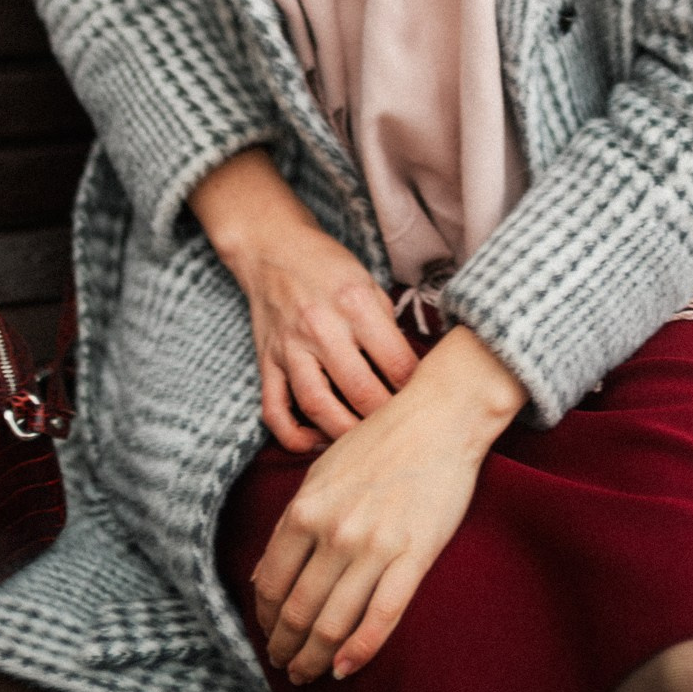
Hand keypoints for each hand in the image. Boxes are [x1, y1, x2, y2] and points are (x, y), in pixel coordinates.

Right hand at [190, 149, 418, 452]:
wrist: (272, 248)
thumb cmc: (328, 266)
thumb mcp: (368, 282)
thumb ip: (387, 325)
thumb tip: (412, 372)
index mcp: (354, 302)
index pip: (396, 361)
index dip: (416, 389)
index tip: (427, 403)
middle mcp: (320, 325)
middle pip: (361, 390)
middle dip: (386, 418)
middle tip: (402, 430)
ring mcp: (289, 347)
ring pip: (317, 406)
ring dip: (345, 434)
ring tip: (366, 443)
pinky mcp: (266, 362)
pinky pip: (275, 411)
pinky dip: (294, 437)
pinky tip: (317, 442)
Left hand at [254, 324, 525, 684]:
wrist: (440, 415)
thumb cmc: (379, 439)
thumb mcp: (321, 472)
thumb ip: (290, 523)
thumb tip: (261, 576)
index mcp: (307, 508)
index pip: (270, 584)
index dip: (265, 619)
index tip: (268, 634)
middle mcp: (335, 531)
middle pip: (298, 611)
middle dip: (285, 647)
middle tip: (284, 665)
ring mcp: (375, 546)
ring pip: (333, 623)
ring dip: (314, 658)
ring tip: (309, 672)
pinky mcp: (414, 555)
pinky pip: (382, 617)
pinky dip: (359, 651)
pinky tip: (344, 668)